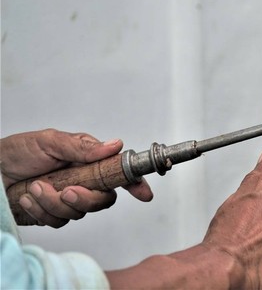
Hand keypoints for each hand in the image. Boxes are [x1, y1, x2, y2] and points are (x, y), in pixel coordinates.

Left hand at [0, 128, 152, 226]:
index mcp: (89, 161)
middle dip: (86, 198)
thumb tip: (115, 145)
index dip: (135, 184)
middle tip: (67, 191)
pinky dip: (41, 211)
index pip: (118, 174)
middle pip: (103, 200)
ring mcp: (69, 199)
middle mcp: (83, 181)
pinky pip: (58, 222)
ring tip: (34, 187)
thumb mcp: (49, 141)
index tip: (143, 193)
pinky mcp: (53, 215)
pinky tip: (28, 198)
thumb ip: (82, 147)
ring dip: (53, 202)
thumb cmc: (17, 152)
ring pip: (79, 212)